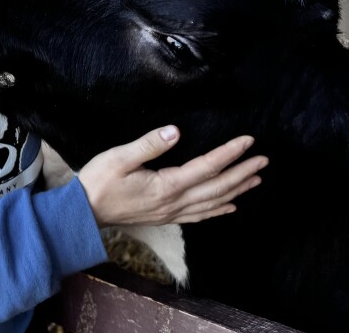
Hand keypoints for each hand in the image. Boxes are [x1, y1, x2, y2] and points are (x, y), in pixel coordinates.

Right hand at [77, 125, 266, 227]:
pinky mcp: (165, 216)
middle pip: (217, 186)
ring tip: (256, 178)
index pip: (207, 166)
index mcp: (166, 185)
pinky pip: (200, 215)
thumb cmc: (99, 181)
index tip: (248, 141)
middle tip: (264, 160)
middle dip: (242, 172)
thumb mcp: (119, 157)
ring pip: (213, 202)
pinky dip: (219, 209)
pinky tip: (230, 205)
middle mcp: (174, 202)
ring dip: (237, 190)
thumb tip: (175, 131)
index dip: (230, 153)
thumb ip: (149, 144)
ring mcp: (171, 212)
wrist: (84, 212)